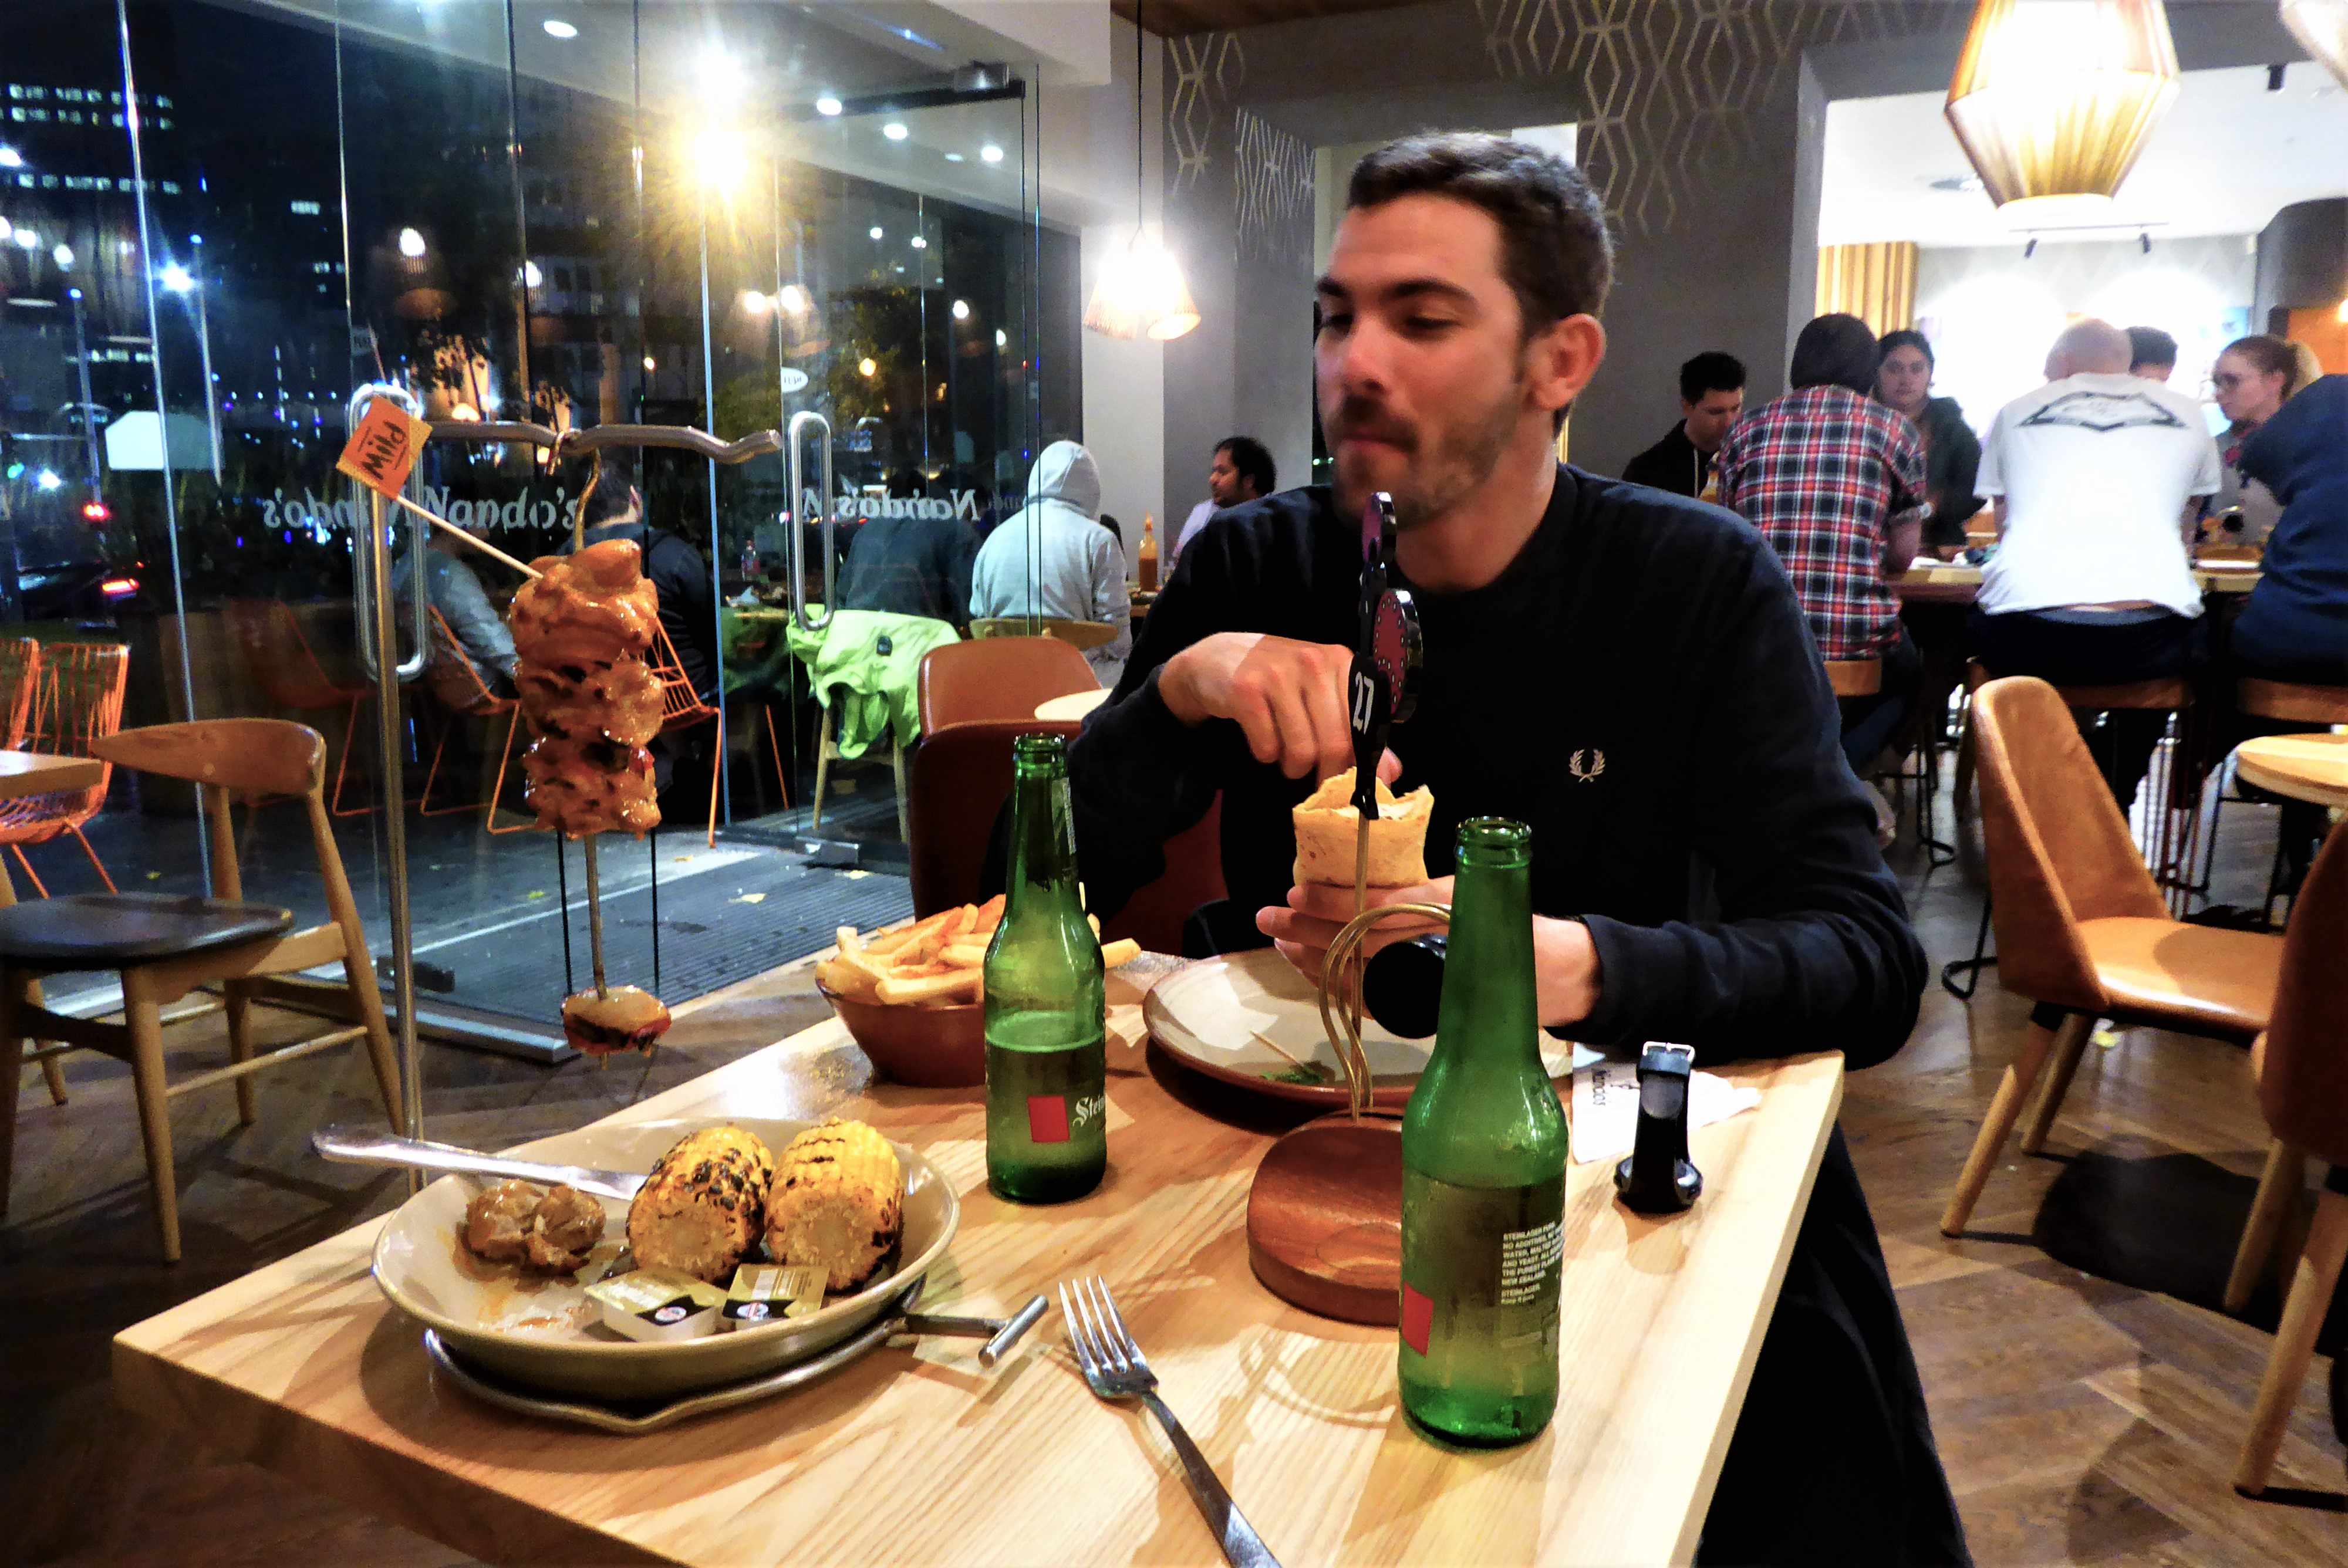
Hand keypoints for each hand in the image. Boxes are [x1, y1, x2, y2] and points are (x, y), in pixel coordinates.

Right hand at [1159, 633, 1362, 779]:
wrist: (1217, 659)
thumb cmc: (1280, 681)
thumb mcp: (1323, 696)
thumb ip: (1358, 731)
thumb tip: (1391, 773)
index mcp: (1341, 663)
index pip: (1364, 726)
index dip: (1359, 762)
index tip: (1349, 779)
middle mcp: (1314, 663)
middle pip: (1335, 744)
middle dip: (1325, 773)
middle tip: (1312, 775)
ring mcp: (1278, 674)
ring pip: (1301, 750)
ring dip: (1292, 766)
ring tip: (1285, 755)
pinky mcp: (1246, 689)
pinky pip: (1267, 746)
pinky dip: (1264, 754)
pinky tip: (1261, 738)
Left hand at [1259, 882, 1602, 1027]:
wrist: (1554, 971)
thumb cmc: (1503, 917)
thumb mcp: (1462, 890)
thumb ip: (1415, 890)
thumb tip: (1357, 878)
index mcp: (1444, 905)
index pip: (1376, 903)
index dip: (1332, 899)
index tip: (1295, 890)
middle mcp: (1434, 942)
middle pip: (1356, 938)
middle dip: (1306, 928)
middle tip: (1268, 917)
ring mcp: (1430, 979)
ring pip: (1358, 971)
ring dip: (1312, 957)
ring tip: (1281, 941)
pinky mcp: (1427, 1006)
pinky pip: (1370, 999)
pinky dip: (1337, 986)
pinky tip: (1313, 971)